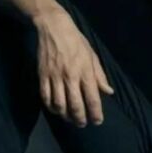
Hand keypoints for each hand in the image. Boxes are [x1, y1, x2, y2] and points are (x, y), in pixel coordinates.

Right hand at [33, 7, 114, 126]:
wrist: (54, 28)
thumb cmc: (77, 42)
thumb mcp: (92, 56)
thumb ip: (100, 76)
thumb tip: (108, 92)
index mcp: (85, 71)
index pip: (92, 98)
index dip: (95, 113)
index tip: (97, 121)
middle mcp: (70, 76)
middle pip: (75, 105)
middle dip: (80, 119)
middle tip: (82, 124)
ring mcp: (55, 77)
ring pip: (59, 105)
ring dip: (65, 116)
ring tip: (70, 118)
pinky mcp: (42, 76)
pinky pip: (45, 97)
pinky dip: (51, 107)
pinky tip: (56, 109)